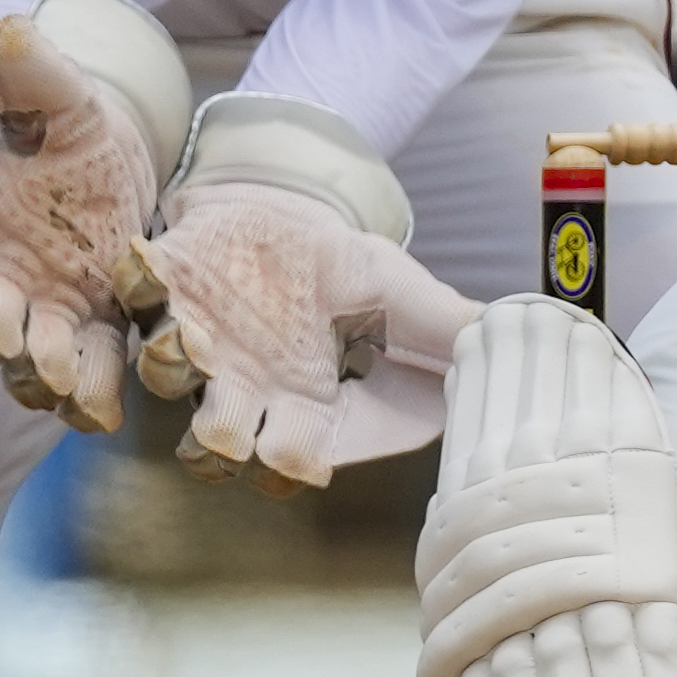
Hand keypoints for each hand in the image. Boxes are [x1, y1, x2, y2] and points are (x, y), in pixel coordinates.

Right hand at [0, 11, 162, 431]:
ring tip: (61, 377)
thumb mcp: (53, 85)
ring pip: (22, 360)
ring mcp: (39, 307)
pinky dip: (90, 393)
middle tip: (9, 335)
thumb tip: (4, 32)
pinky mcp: (91, 327)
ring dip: (37, 372)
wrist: (108, 156)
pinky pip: (84, 370)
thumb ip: (23, 68)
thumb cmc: (61, 118)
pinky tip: (104, 409)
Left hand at [113, 97, 468, 495]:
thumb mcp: (411, 300)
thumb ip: (457, 335)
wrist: (295, 214)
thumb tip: (541, 357)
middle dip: (221, 437)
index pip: (290, 462)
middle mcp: (247, 391)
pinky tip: (152, 267)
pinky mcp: (164, 290)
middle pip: (218, 444)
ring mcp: (200, 342)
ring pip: (168, 378)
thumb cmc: (355, 272)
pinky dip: (138, 284)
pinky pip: (135, 297)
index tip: (296, 451)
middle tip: (230, 414)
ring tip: (193, 338)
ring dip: (174, 363)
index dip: (286, 462)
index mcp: (305, 411)